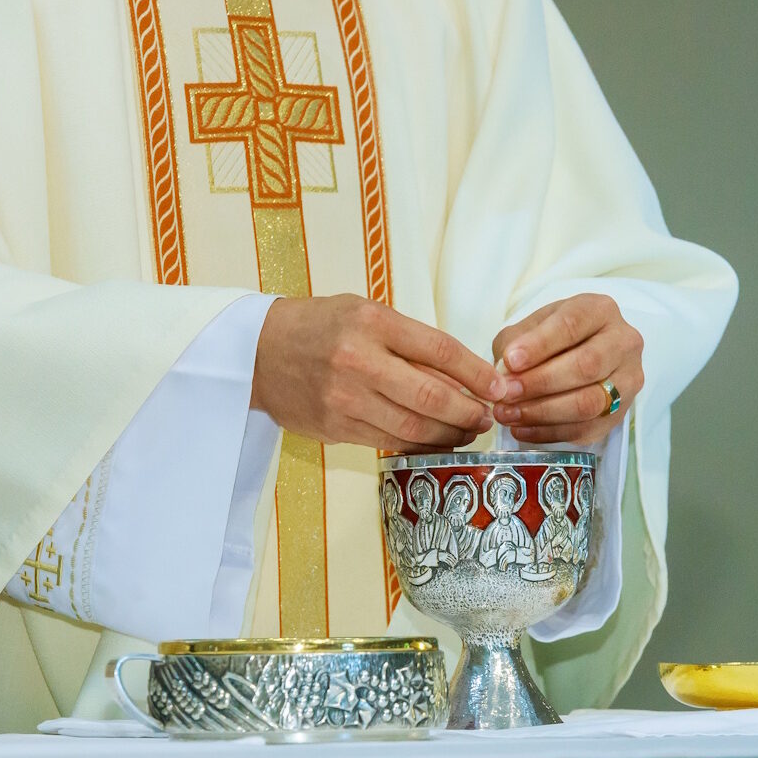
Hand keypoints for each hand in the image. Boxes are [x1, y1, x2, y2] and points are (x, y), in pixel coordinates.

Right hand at [252, 295, 506, 452]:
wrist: (258, 351)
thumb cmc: (320, 326)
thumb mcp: (365, 313)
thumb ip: (409, 341)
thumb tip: (463, 374)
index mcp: (371, 322)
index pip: (439, 350)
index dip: (476, 373)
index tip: (499, 387)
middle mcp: (358, 361)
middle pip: (431, 396)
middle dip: (469, 411)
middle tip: (488, 417)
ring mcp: (344, 398)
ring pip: (413, 426)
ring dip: (449, 434)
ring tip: (467, 431)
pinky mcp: (334, 427)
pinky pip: (389, 441)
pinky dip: (419, 444)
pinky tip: (435, 440)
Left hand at [490, 294, 643, 444]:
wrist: (582, 356)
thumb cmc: (554, 338)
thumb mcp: (532, 327)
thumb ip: (515, 342)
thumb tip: (505, 372)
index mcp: (600, 311)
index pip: (572, 325)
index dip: (540, 345)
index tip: (510, 361)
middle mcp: (623, 342)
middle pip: (586, 365)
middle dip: (540, 382)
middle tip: (506, 393)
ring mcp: (628, 379)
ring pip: (589, 402)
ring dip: (543, 412)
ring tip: (508, 414)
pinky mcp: (621, 413)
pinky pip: (586, 429)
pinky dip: (550, 433)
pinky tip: (522, 429)